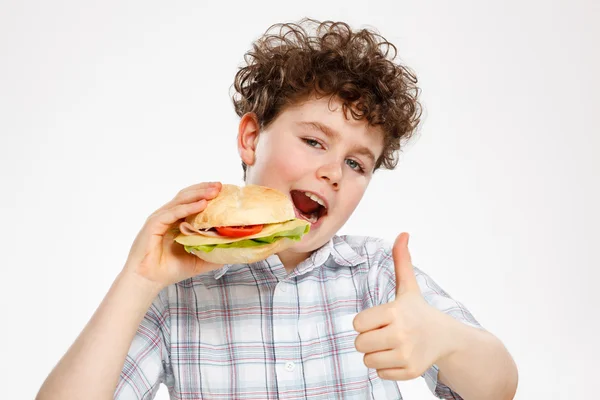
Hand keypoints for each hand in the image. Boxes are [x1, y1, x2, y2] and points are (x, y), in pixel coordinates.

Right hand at [123, 181, 222, 287]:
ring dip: (199, 194)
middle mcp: (167, 216)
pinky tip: (201, 204)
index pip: (192, 200)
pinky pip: (173, 212)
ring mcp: (160, 218)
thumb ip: (212, 254)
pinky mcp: (153, 224)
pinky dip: (187, 207)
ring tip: (214, 191)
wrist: (148, 281)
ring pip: (181, 200)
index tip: (223, 190)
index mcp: (176, 221)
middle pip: (187, 195)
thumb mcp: (197, 261)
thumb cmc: (168, 270)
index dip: (206, 193)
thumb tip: (232, 252)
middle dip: (204, 189)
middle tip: (220, 186)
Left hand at [353, 233, 455, 379]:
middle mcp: (401, 334)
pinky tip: (400, 356)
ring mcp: (407, 354)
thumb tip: (403, 233)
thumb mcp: (408, 287)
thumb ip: (401, 261)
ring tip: (392, 344)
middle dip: (369, 339)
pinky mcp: (411, 371)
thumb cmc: (419, 310)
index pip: (357, 324)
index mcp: (395, 311)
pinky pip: (380, 373)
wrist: (446, 337)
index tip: (381, 318)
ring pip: (368, 360)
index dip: (366, 321)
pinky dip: (386, 367)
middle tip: (386, 332)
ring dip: (376, 354)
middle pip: (360, 344)